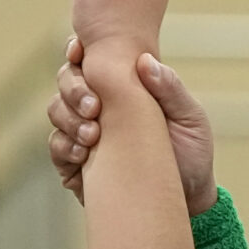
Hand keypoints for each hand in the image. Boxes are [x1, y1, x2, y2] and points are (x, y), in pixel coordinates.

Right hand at [47, 36, 216, 211]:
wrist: (188, 198)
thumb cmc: (192, 152)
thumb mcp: (190, 117)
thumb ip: (169, 88)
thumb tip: (144, 61)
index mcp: (123, 85)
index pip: (90, 59)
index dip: (77, 50)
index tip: (79, 51)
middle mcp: (98, 105)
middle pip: (66, 81)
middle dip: (74, 89)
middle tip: (94, 107)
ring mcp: (84, 133)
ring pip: (57, 111)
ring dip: (68, 119)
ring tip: (92, 135)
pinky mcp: (77, 165)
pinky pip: (57, 149)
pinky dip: (65, 148)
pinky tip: (83, 155)